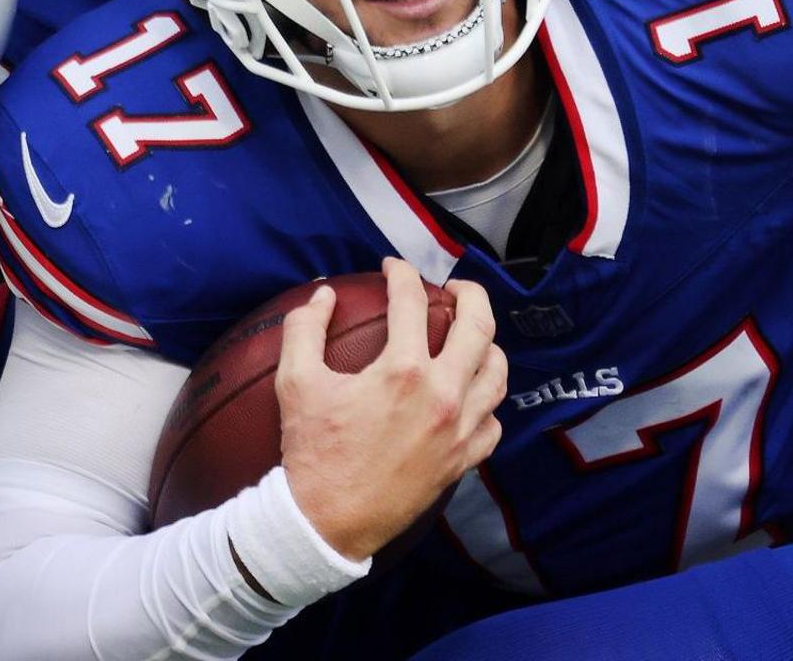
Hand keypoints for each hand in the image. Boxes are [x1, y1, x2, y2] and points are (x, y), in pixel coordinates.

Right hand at [276, 259, 505, 561]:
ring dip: (486, 346)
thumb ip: (305, 328)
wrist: (326, 523)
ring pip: (496, 373)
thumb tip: (323, 294)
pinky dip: (486, 403)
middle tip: (454, 289)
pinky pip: (493, 423)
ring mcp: (460, 430)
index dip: (402, 274)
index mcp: (403, 371)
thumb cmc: (312, 453)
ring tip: (470, 337)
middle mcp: (443, 395)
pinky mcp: (463, 461)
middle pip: (479, 326)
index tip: (392, 268)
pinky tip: (470, 397)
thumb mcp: (296, 383)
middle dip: (471, 294)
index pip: (412, 301)